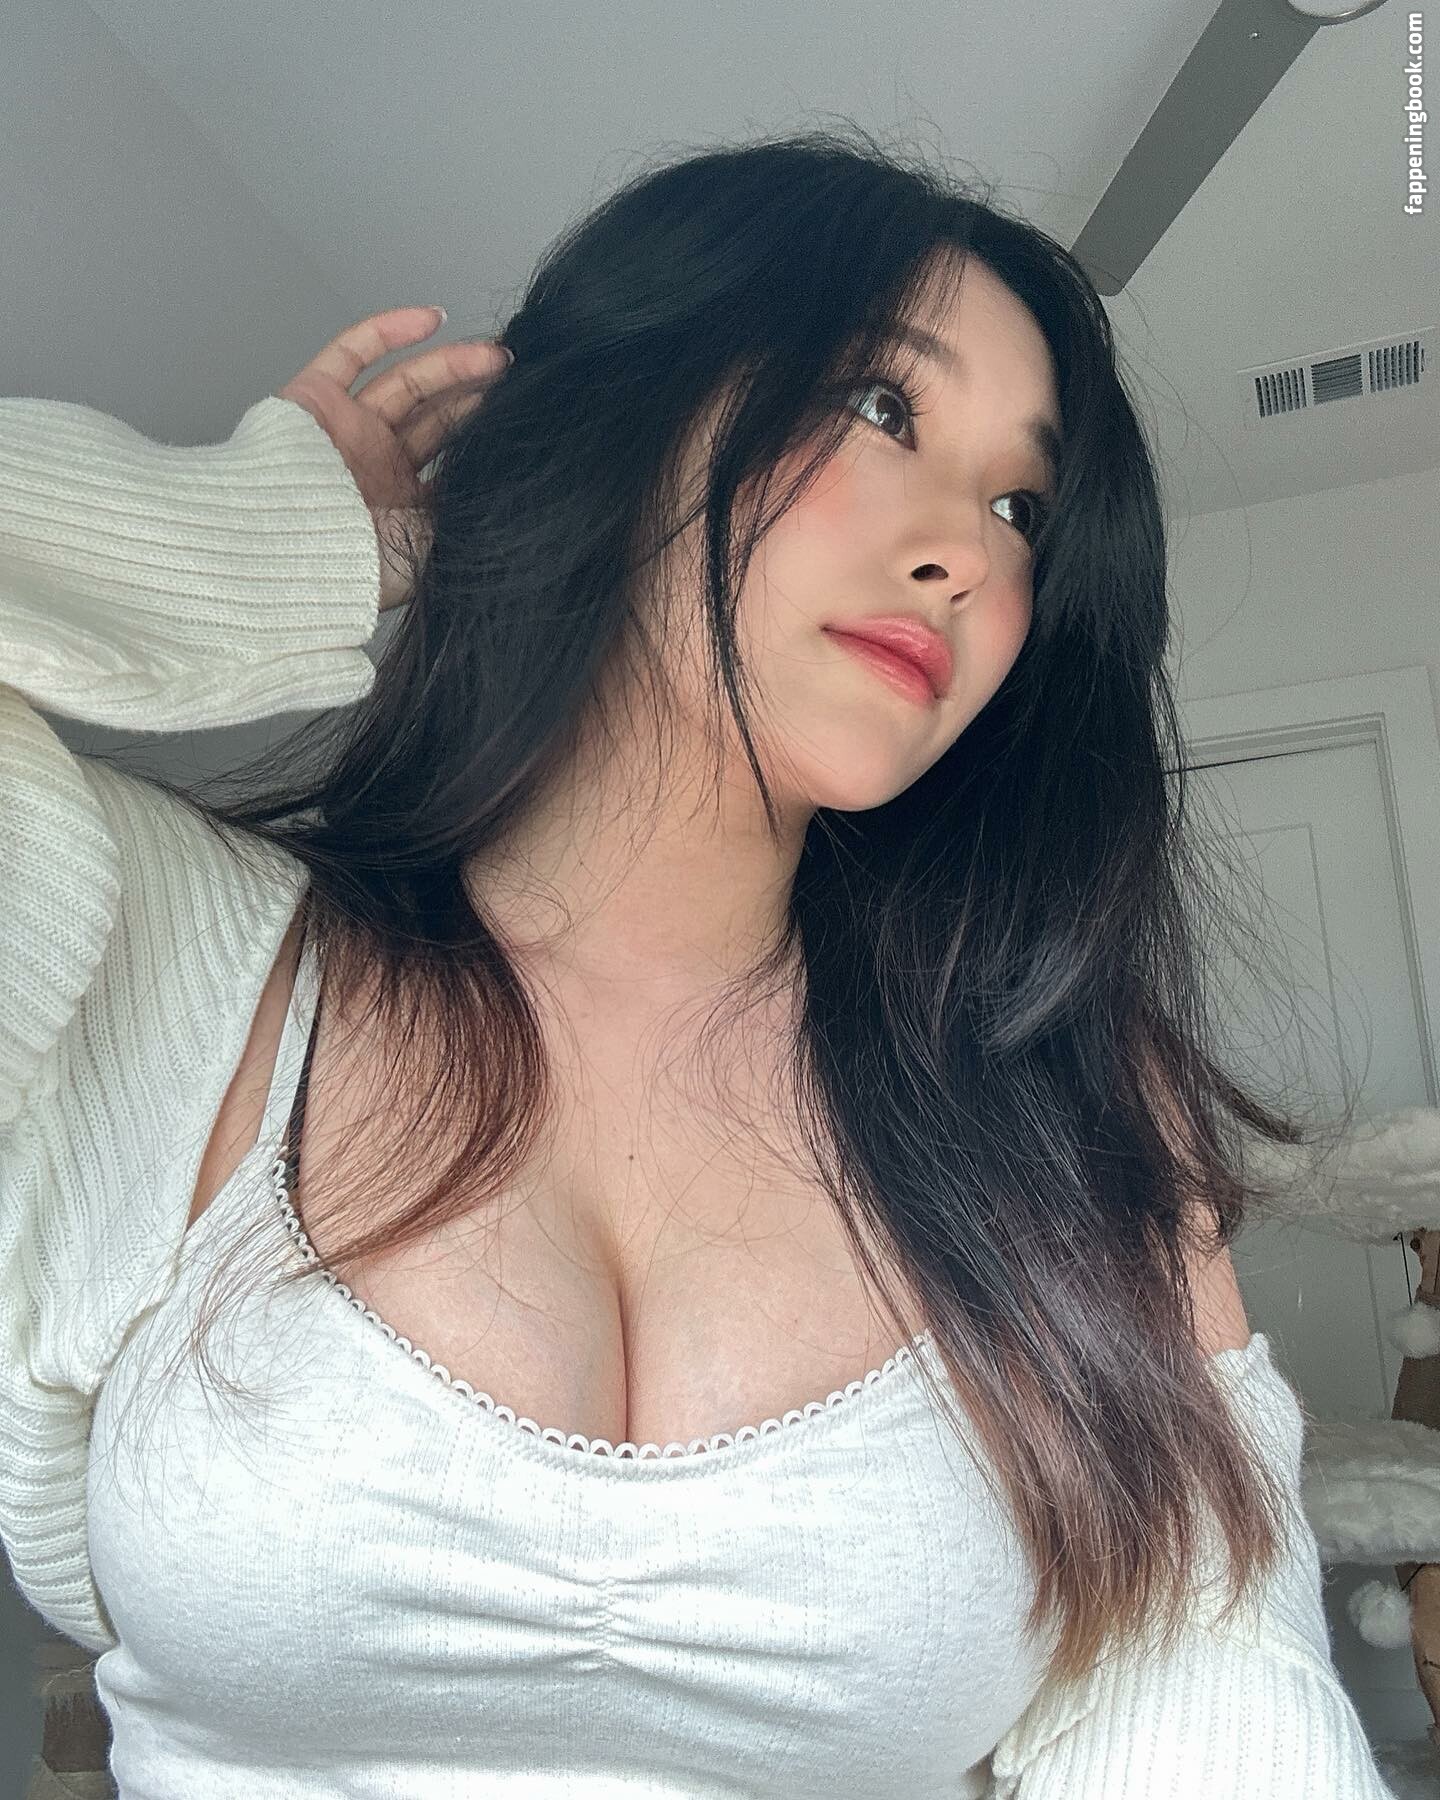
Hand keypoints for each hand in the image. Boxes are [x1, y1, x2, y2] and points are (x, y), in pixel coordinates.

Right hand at [276, 306, 510, 609]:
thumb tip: (506, 491)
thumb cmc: (357, 570)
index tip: (525, 417)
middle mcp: (376, 462)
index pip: (451, 457)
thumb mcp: (430, 550)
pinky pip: (351, 353)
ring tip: (496, 356)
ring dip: (450, 365)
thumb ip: (463, 515)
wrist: (290, 560)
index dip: (484, 435)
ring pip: (405, 382)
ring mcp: (346, 428)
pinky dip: (388, 330)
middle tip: (514, 377)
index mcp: (403, 503)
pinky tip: (435, 318)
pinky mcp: (312, 399)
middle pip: (434, 415)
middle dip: (474, 394)